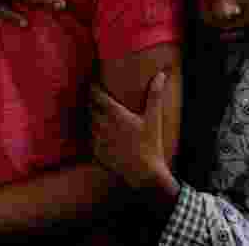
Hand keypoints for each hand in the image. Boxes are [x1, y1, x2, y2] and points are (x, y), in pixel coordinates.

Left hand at [90, 72, 176, 195]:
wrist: (145, 174)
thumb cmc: (150, 144)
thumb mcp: (153, 118)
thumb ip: (154, 95)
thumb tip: (160, 75)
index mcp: (115, 113)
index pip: (96, 95)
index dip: (93, 88)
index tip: (93, 85)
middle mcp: (102, 124)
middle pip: (90, 108)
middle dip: (92, 103)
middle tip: (96, 100)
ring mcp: (97, 139)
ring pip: (88, 123)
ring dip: (92, 119)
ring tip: (99, 117)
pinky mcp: (96, 152)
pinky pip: (89, 139)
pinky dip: (93, 135)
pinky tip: (101, 136)